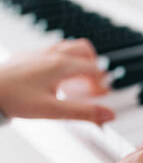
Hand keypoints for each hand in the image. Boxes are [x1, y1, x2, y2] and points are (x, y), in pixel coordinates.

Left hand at [0, 39, 114, 123]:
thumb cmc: (14, 98)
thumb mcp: (53, 110)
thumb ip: (84, 112)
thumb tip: (108, 115)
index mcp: (61, 66)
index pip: (94, 68)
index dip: (101, 84)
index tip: (99, 97)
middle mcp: (53, 54)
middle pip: (85, 50)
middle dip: (94, 66)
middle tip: (93, 84)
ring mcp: (40, 53)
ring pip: (70, 47)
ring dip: (80, 61)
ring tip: (78, 80)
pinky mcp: (30, 56)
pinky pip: (55, 50)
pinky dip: (65, 61)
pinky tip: (57, 79)